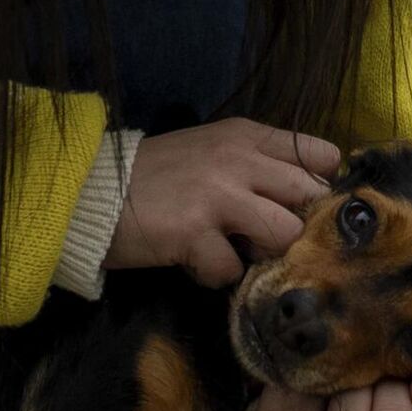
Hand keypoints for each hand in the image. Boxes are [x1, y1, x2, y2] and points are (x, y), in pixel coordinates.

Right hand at [104, 119, 339, 286]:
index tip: (295, 204)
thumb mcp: (211, 150)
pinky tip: (196, 262)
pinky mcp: (194, 232)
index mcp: (246, 136)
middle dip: (294, 223)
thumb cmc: (156, 175)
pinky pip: (233, 269)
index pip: (319, 155)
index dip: (316, 186)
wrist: (92, 191)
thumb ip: (255, 163)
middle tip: (262, 233)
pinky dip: (216, 274)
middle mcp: (238, 159)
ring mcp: (217, 195)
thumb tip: (303, 197)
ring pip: (285, 233)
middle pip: (311, 196)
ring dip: (262, 252)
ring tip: (233, 249)